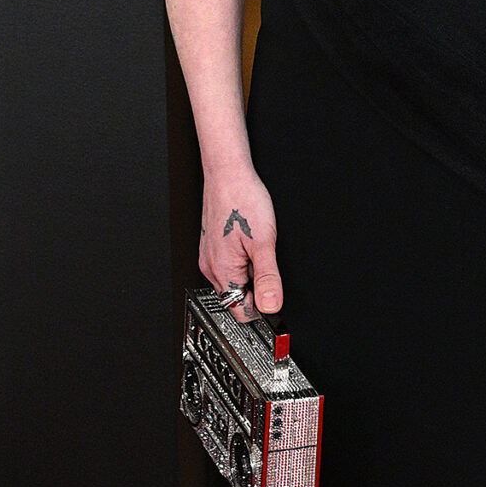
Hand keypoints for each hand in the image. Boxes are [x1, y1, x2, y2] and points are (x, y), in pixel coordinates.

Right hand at [200, 162, 282, 321]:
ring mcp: (210, 258)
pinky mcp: (212, 248)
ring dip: (250, 275)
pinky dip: (243, 263)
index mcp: (223, 271)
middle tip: (270, 266)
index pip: (241, 311)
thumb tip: (271, 305)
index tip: (276, 299)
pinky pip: (229, 267)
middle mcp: (211, 268)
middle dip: (257, 290)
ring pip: (233, 282)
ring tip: (259, 250)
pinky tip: (251, 245)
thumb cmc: (243, 200)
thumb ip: (268, 277)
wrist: (227, 175)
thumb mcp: (264, 242)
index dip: (262, 309)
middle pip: (236, 298)